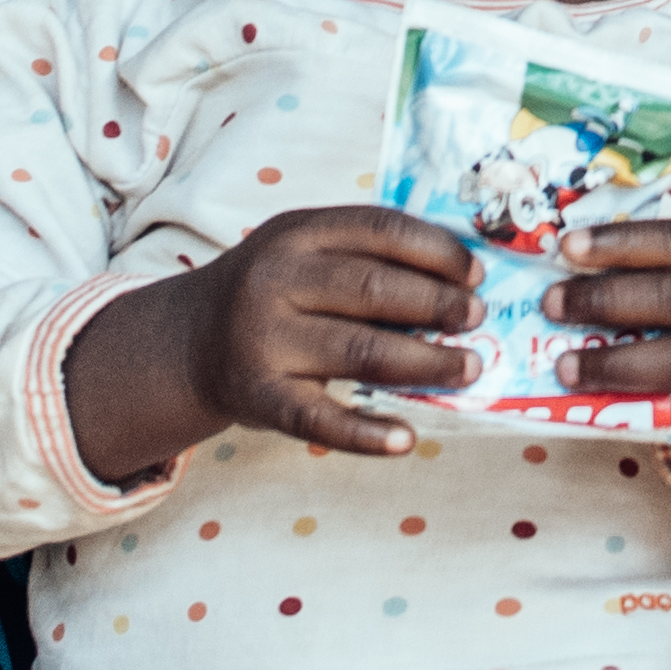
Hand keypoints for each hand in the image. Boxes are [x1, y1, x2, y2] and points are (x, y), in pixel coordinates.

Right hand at [65, 209, 481, 475]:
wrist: (192, 339)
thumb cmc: (275, 289)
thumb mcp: (306, 249)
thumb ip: (369, 254)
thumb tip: (462, 279)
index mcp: (298, 232)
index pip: (381, 230)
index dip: (437, 251)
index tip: (476, 274)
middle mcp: (276, 280)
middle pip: (374, 289)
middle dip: (438, 304)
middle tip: (477, 320)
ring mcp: (265, 341)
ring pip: (359, 352)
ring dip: (424, 362)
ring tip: (468, 369)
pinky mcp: (260, 398)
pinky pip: (320, 420)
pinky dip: (366, 434)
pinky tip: (406, 439)